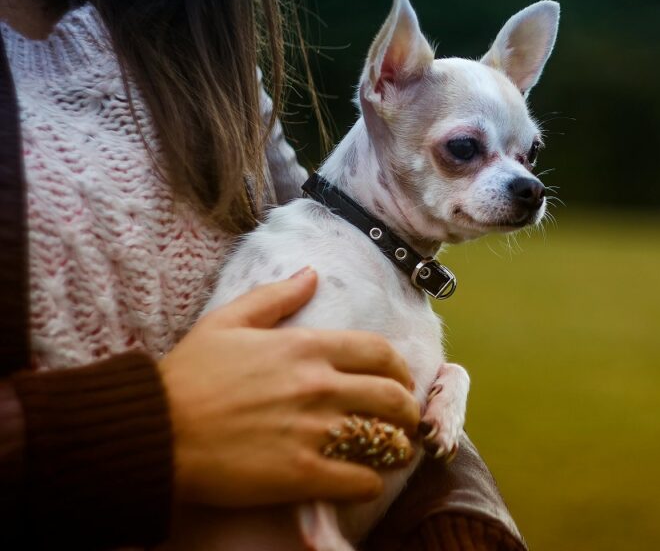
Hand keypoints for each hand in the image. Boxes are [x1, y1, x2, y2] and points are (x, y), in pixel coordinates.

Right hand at [159, 267, 418, 506]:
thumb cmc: (187, 376)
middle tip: (403, 423)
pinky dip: (370, 483)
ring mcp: (314, 431)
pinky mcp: (302, 474)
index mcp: (307, 347)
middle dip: (408, 412)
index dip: (400, 370)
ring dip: (397, 449)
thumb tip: (311, 274)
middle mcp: (320, 385)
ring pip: (387, 440)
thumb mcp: (227, 322)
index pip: (380, 353)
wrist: (152, 431)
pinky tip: (363, 482)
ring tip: (392, 455)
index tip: (398, 382)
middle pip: (394, 398)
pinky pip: (361, 481)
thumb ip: (275, 297)